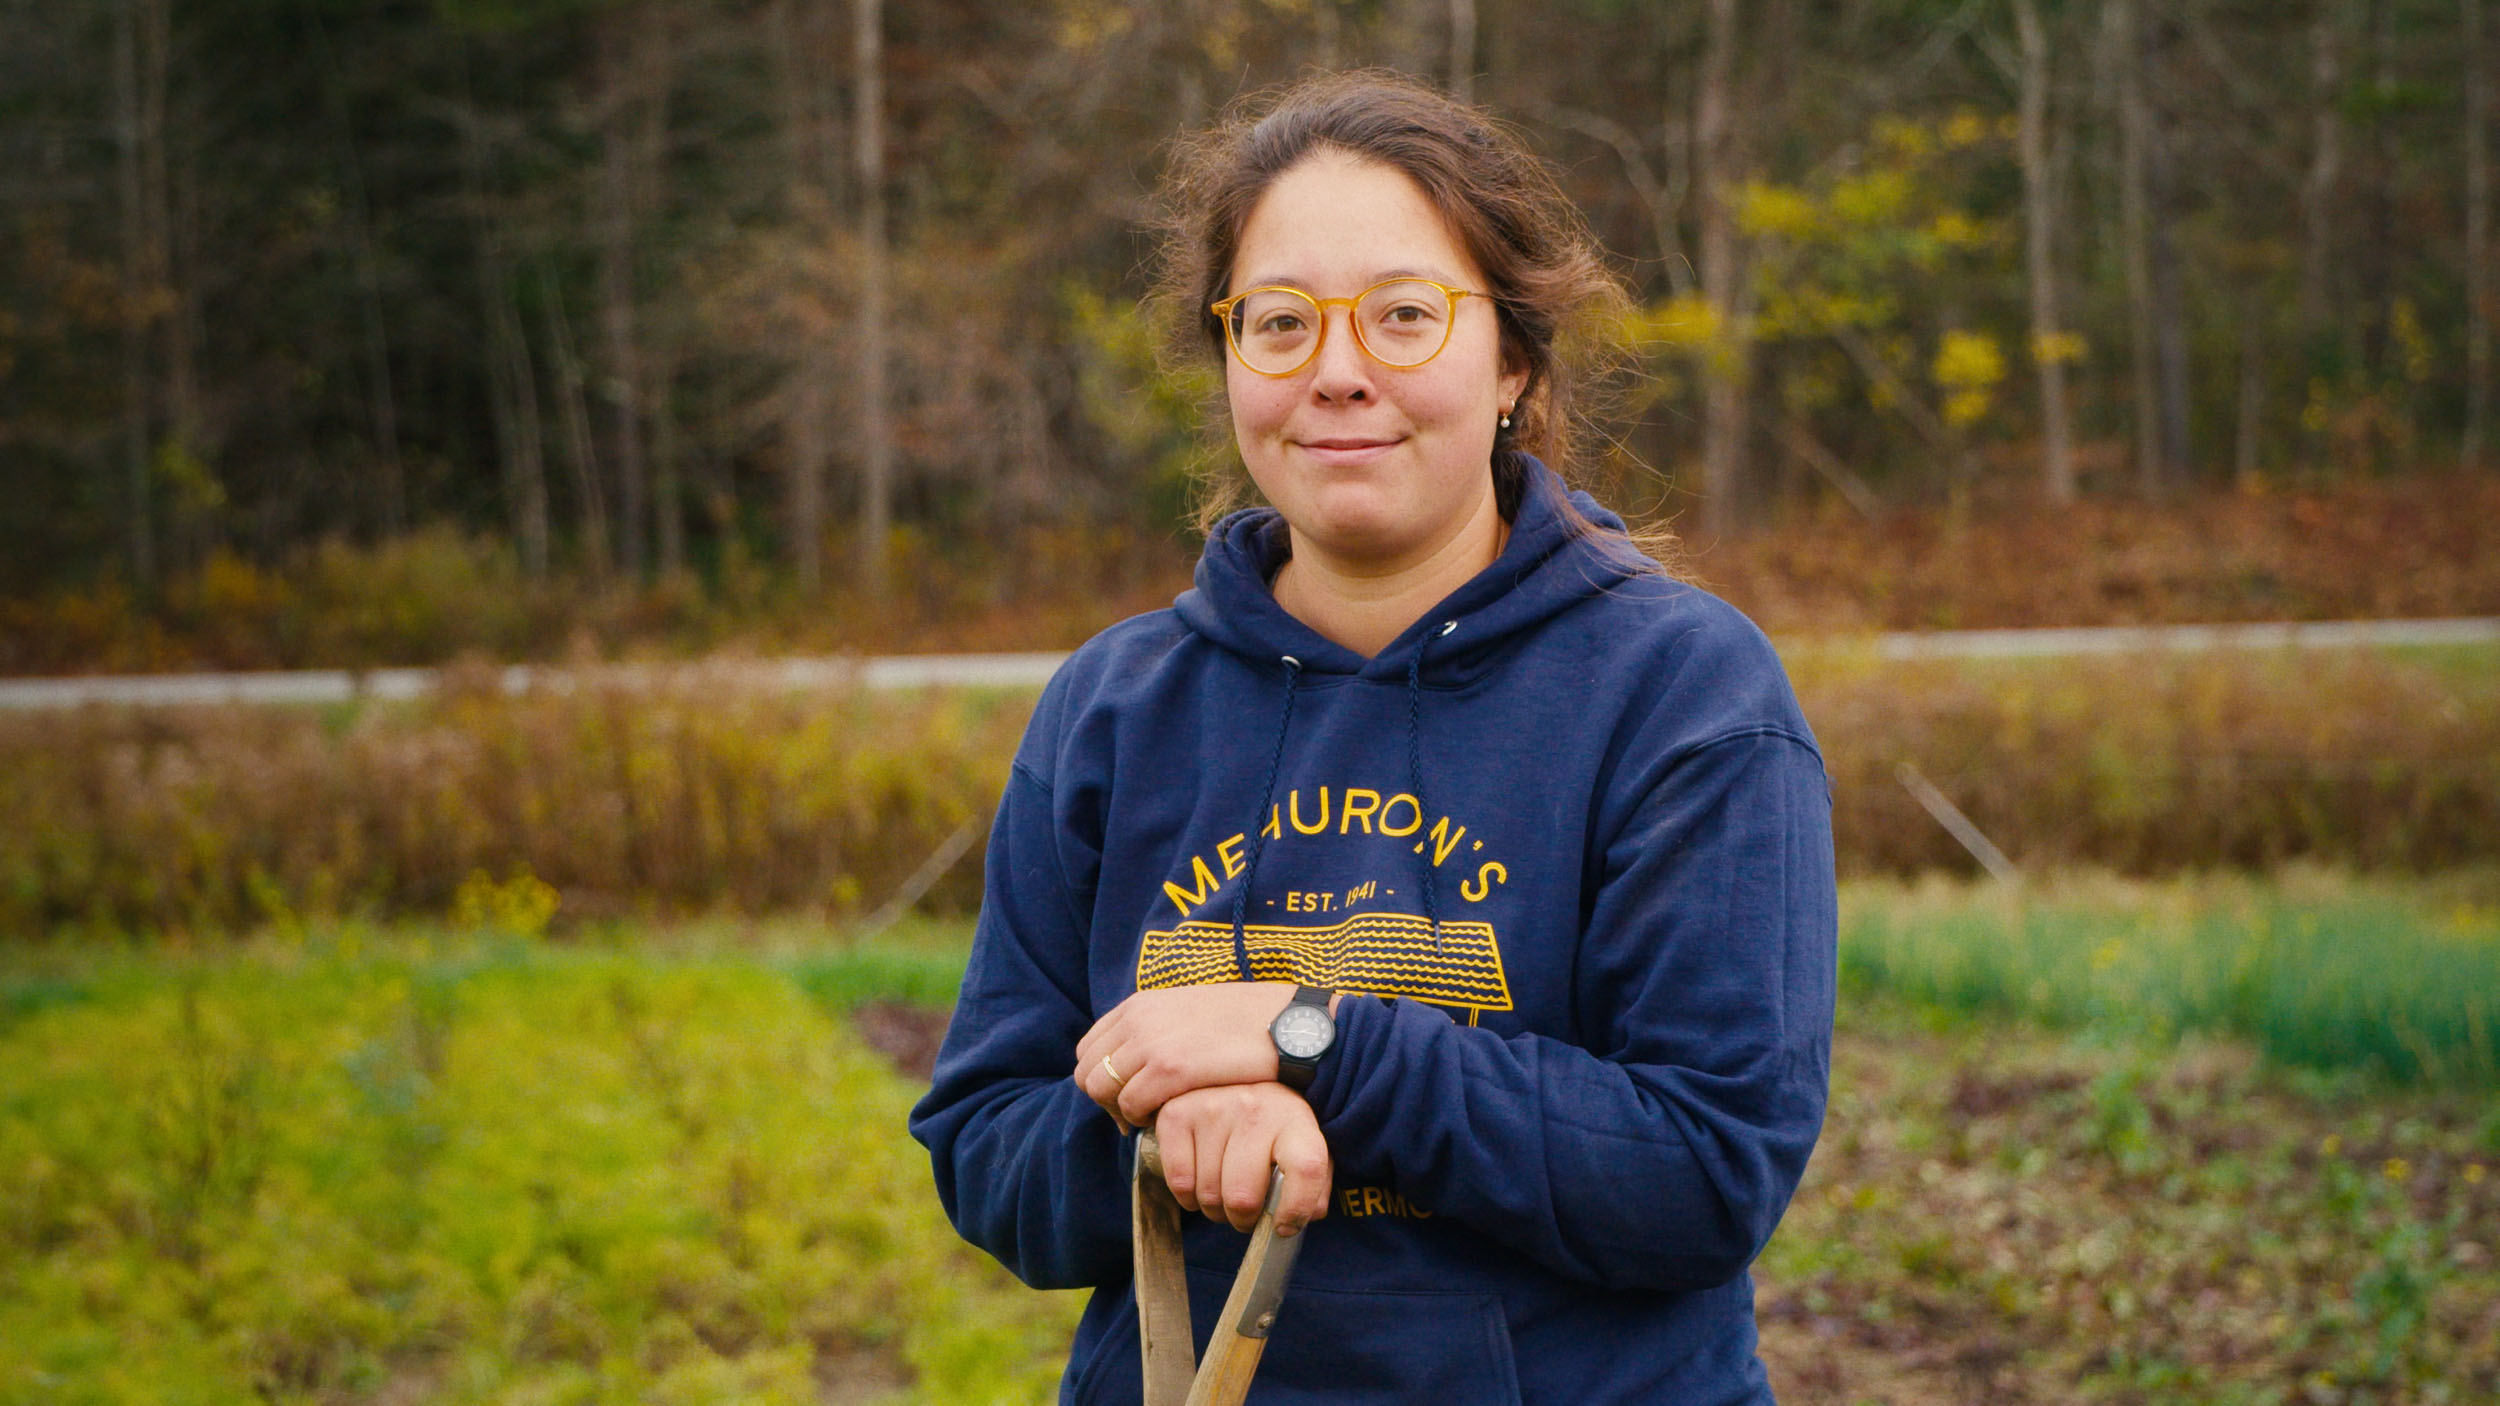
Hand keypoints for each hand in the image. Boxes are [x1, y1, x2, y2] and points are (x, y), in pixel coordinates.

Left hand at [1075, 981, 1300, 1127]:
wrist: (1287, 1023)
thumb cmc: (1245, 1023)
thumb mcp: (1189, 1013)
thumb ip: (1158, 1029)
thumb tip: (1135, 1060)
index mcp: (1140, 1004)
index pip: (1089, 1049)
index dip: (1101, 1079)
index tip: (1126, 1097)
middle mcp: (1138, 1019)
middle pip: (1089, 1073)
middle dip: (1105, 1100)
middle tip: (1135, 1115)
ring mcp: (1152, 1043)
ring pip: (1103, 1092)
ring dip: (1122, 1112)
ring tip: (1152, 1118)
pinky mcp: (1171, 1068)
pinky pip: (1131, 1105)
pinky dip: (1141, 1119)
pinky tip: (1167, 1118)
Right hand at [1152, 1082, 1332, 1235]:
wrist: (1237, 1078)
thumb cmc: (1275, 1128)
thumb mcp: (1306, 1151)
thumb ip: (1312, 1189)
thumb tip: (1290, 1224)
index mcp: (1295, 1120)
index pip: (1306, 1168)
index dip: (1295, 1209)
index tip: (1285, 1226)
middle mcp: (1255, 1109)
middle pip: (1243, 1198)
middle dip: (1244, 1219)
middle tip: (1247, 1212)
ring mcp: (1213, 1108)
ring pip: (1208, 1195)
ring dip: (1216, 1209)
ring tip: (1225, 1192)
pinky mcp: (1177, 1115)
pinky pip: (1180, 1183)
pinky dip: (1189, 1197)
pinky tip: (1201, 1181)